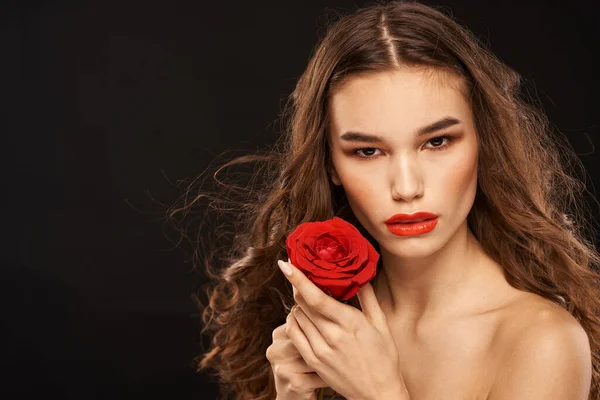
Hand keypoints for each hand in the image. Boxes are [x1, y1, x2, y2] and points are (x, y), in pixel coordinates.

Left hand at [278, 259, 407, 399]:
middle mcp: (332, 336)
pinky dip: (294, 321)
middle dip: (299, 287)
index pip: (316, 297)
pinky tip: (302, 317)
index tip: (286, 264)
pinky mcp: (313, 361)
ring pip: (297, 317)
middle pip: (303, 304)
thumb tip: (360, 273)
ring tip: (309, 301)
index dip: (299, 279)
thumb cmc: (384, 357)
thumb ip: (368, 297)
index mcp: (350, 323)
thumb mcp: (381, 324)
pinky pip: (294, 334)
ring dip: (299, 304)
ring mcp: (320, 350)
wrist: (378, 392)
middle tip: (301, 276)